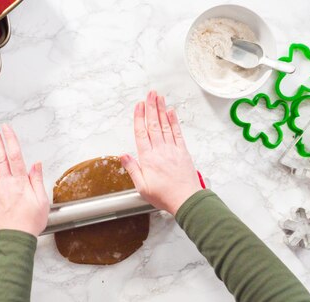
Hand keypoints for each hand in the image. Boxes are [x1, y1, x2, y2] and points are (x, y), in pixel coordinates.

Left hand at [0, 124, 49, 235]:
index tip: (7, 129)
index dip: (10, 140)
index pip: (15, 155)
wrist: (14, 239)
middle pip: (0, 156)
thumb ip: (37, 180)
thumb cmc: (29, 223)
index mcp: (21, 183)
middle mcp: (7, 183)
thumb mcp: (42, 201)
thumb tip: (36, 164)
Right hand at [121, 91, 202, 215]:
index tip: (139, 105)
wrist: (186, 200)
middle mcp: (160, 151)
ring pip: (165, 125)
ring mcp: (172, 150)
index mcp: (148, 159)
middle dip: (151, 107)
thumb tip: (123, 155)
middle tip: (150, 94)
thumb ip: (132, 169)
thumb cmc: (164, 196)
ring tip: (159, 97)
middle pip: (153, 124)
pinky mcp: (183, 152)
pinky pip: (178, 133)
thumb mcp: (142, 187)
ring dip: (161, 110)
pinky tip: (171, 112)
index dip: (139, 117)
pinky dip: (174, 121)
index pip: (141, 133)